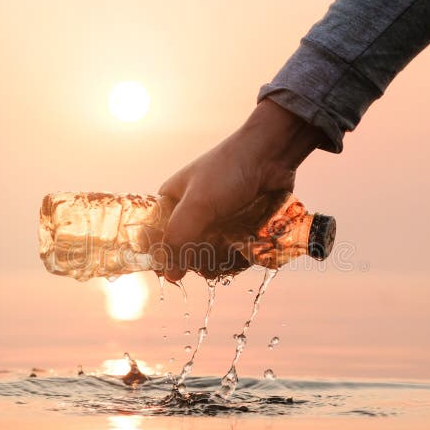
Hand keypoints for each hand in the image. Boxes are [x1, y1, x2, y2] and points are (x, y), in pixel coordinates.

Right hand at [158, 99, 324, 280]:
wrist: (271, 154)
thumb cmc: (227, 171)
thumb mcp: (196, 204)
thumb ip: (178, 239)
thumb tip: (168, 275)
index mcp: (172, 202)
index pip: (158, 238)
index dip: (164, 256)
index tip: (174, 271)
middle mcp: (193, 213)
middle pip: (187, 252)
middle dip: (197, 261)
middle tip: (208, 262)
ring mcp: (218, 221)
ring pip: (212, 255)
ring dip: (220, 262)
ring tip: (230, 256)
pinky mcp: (240, 227)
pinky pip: (234, 253)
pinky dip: (238, 258)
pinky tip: (244, 254)